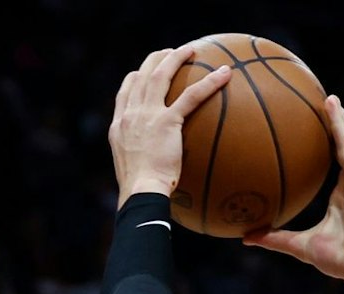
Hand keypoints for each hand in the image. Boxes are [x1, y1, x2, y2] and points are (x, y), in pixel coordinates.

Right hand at [109, 47, 230, 201]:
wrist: (141, 192)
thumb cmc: (141, 193)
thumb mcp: (134, 174)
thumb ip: (143, 163)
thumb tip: (157, 175)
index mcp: (119, 126)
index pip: (124, 93)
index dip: (134, 78)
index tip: (142, 72)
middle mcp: (130, 115)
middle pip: (141, 75)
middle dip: (155, 59)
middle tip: (170, 52)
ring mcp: (147, 115)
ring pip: (161, 75)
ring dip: (176, 58)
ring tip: (191, 50)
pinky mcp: (167, 121)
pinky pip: (191, 96)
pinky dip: (209, 82)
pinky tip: (224, 74)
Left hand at [245, 96, 343, 285]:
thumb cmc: (340, 261)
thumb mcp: (300, 246)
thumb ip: (275, 239)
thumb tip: (245, 237)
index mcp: (340, 193)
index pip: (330, 158)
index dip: (324, 137)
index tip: (312, 118)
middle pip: (340, 145)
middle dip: (333, 121)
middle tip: (324, 97)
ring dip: (341, 123)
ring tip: (332, 100)